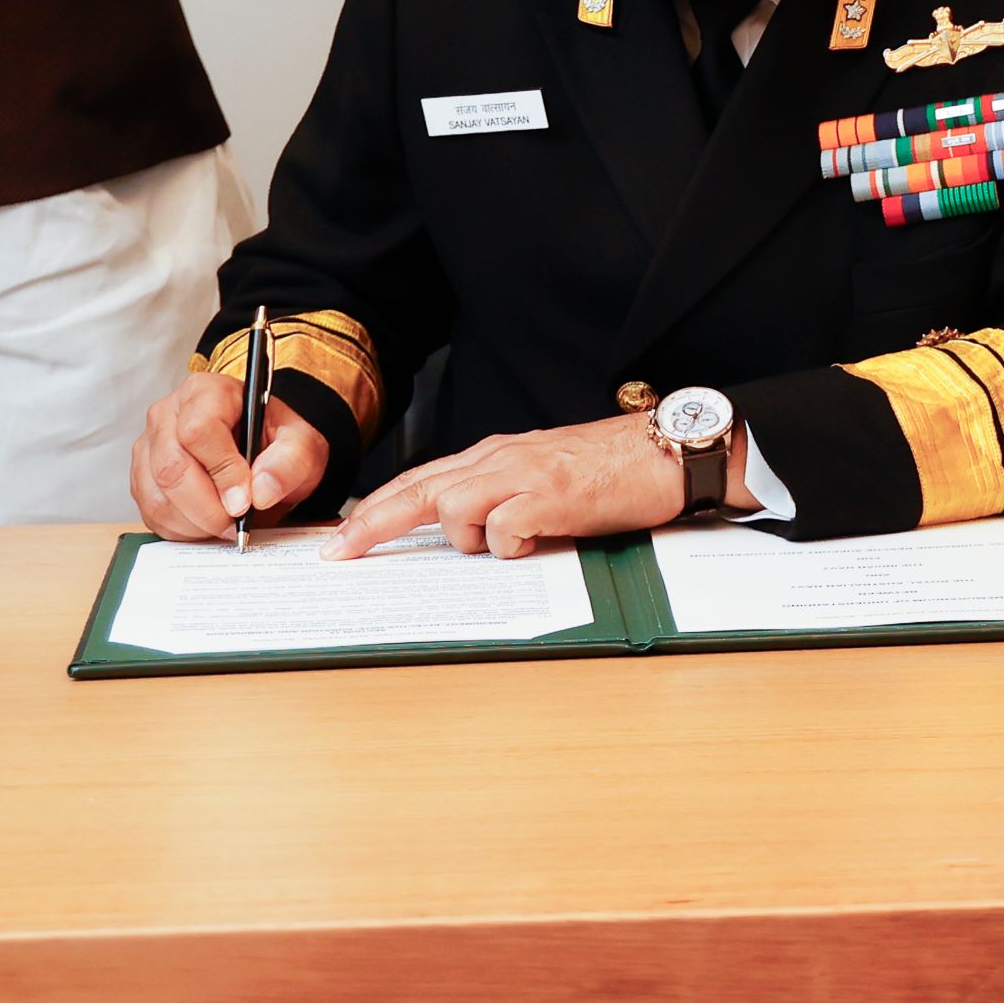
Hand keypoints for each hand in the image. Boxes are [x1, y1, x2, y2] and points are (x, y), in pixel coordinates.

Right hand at [130, 373, 331, 541]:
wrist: (264, 448)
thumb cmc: (278, 440)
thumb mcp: (302, 443)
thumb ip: (290, 461)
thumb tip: (261, 491)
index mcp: (207, 392)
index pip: (199, 431)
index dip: (222, 472)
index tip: (245, 501)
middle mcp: (168, 414)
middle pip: (171, 467)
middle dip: (207, 508)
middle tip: (237, 523)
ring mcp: (149, 446)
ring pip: (157, 496)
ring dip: (194, 523)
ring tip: (226, 523)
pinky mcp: (142, 477)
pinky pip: (151, 513)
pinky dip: (181, 529)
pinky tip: (207, 523)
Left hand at [320, 414, 754, 560]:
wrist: (665, 450)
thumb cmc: (610, 467)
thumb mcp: (542, 473)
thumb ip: (502, 493)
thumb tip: (465, 531)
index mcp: (495, 454)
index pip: (421, 479)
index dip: (377, 507)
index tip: (343, 535)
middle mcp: (500, 458)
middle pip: (419, 490)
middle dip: (373, 522)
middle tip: (338, 551)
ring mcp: (524, 475)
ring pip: (454, 505)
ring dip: (465, 535)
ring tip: (511, 542)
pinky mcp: (551, 497)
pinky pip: (503, 528)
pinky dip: (509, 544)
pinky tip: (538, 540)